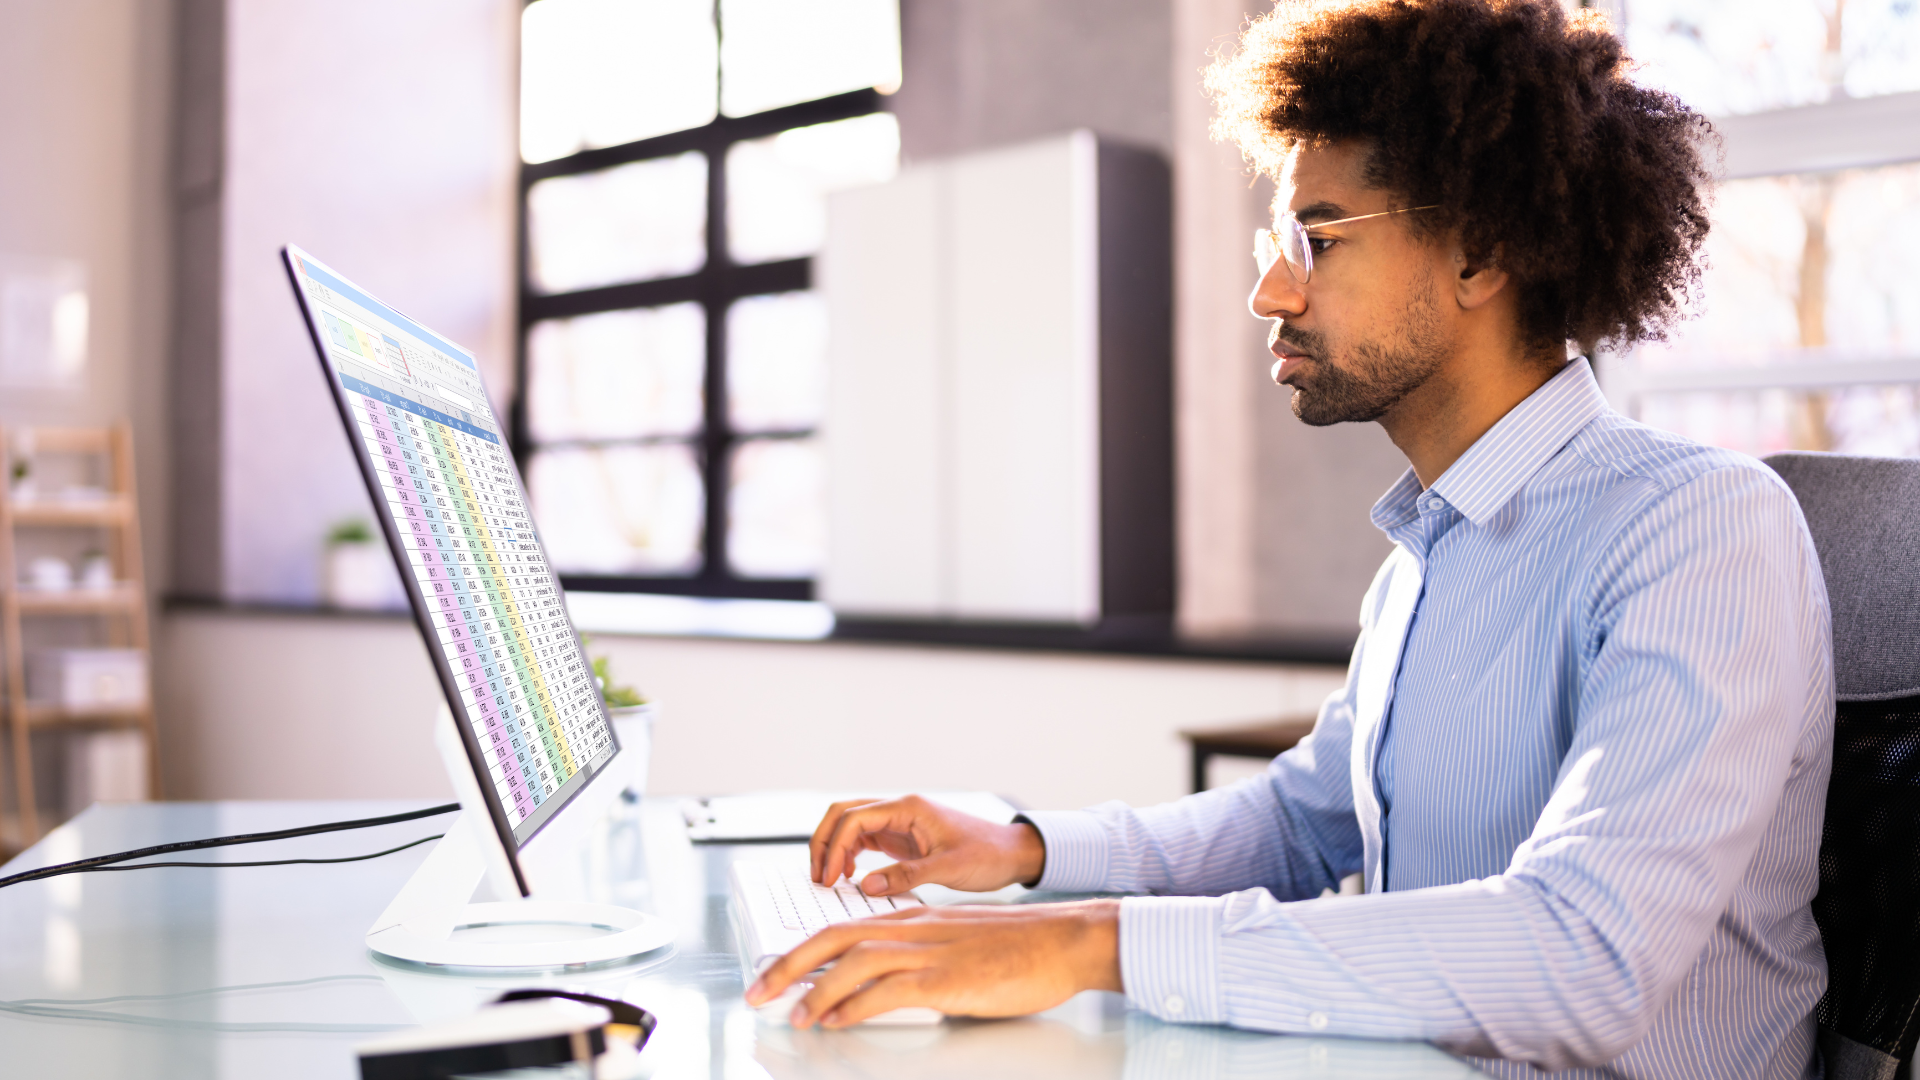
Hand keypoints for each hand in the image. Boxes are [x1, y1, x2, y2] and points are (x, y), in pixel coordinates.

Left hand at [744, 900, 1121, 1027]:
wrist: (1063, 940)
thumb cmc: (1021, 947)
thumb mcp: (959, 946)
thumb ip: (923, 961)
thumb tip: (895, 994)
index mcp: (913, 919)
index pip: (842, 928)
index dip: (803, 951)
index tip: (777, 973)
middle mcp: (913, 928)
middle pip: (833, 937)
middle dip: (788, 966)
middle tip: (756, 992)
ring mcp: (928, 951)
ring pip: (853, 961)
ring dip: (815, 989)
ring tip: (793, 1016)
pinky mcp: (945, 978)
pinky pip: (888, 989)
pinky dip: (854, 1005)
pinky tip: (836, 1021)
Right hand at [810, 795, 1045, 895]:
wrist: (1010, 854)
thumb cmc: (987, 855)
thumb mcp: (949, 868)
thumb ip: (908, 876)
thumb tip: (867, 886)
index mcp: (908, 808)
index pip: (855, 818)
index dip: (835, 847)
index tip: (830, 878)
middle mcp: (899, 810)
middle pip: (844, 814)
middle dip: (824, 842)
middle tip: (818, 876)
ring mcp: (898, 823)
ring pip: (850, 826)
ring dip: (833, 848)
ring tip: (828, 880)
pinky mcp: (901, 837)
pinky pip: (863, 840)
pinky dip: (849, 855)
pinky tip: (849, 877)